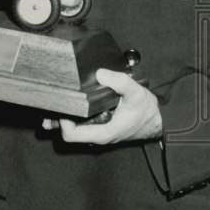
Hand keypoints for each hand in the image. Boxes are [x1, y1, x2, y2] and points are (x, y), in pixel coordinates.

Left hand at [43, 68, 161, 144]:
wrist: (159, 120)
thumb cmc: (147, 110)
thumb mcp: (136, 93)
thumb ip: (120, 82)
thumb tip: (100, 73)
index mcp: (102, 133)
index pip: (71, 134)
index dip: (62, 121)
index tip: (63, 104)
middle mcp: (97, 136)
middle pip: (67, 132)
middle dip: (57, 117)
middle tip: (52, 99)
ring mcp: (97, 132)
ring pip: (72, 129)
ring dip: (61, 116)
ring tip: (51, 101)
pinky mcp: (99, 127)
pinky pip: (79, 124)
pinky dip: (70, 115)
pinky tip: (64, 104)